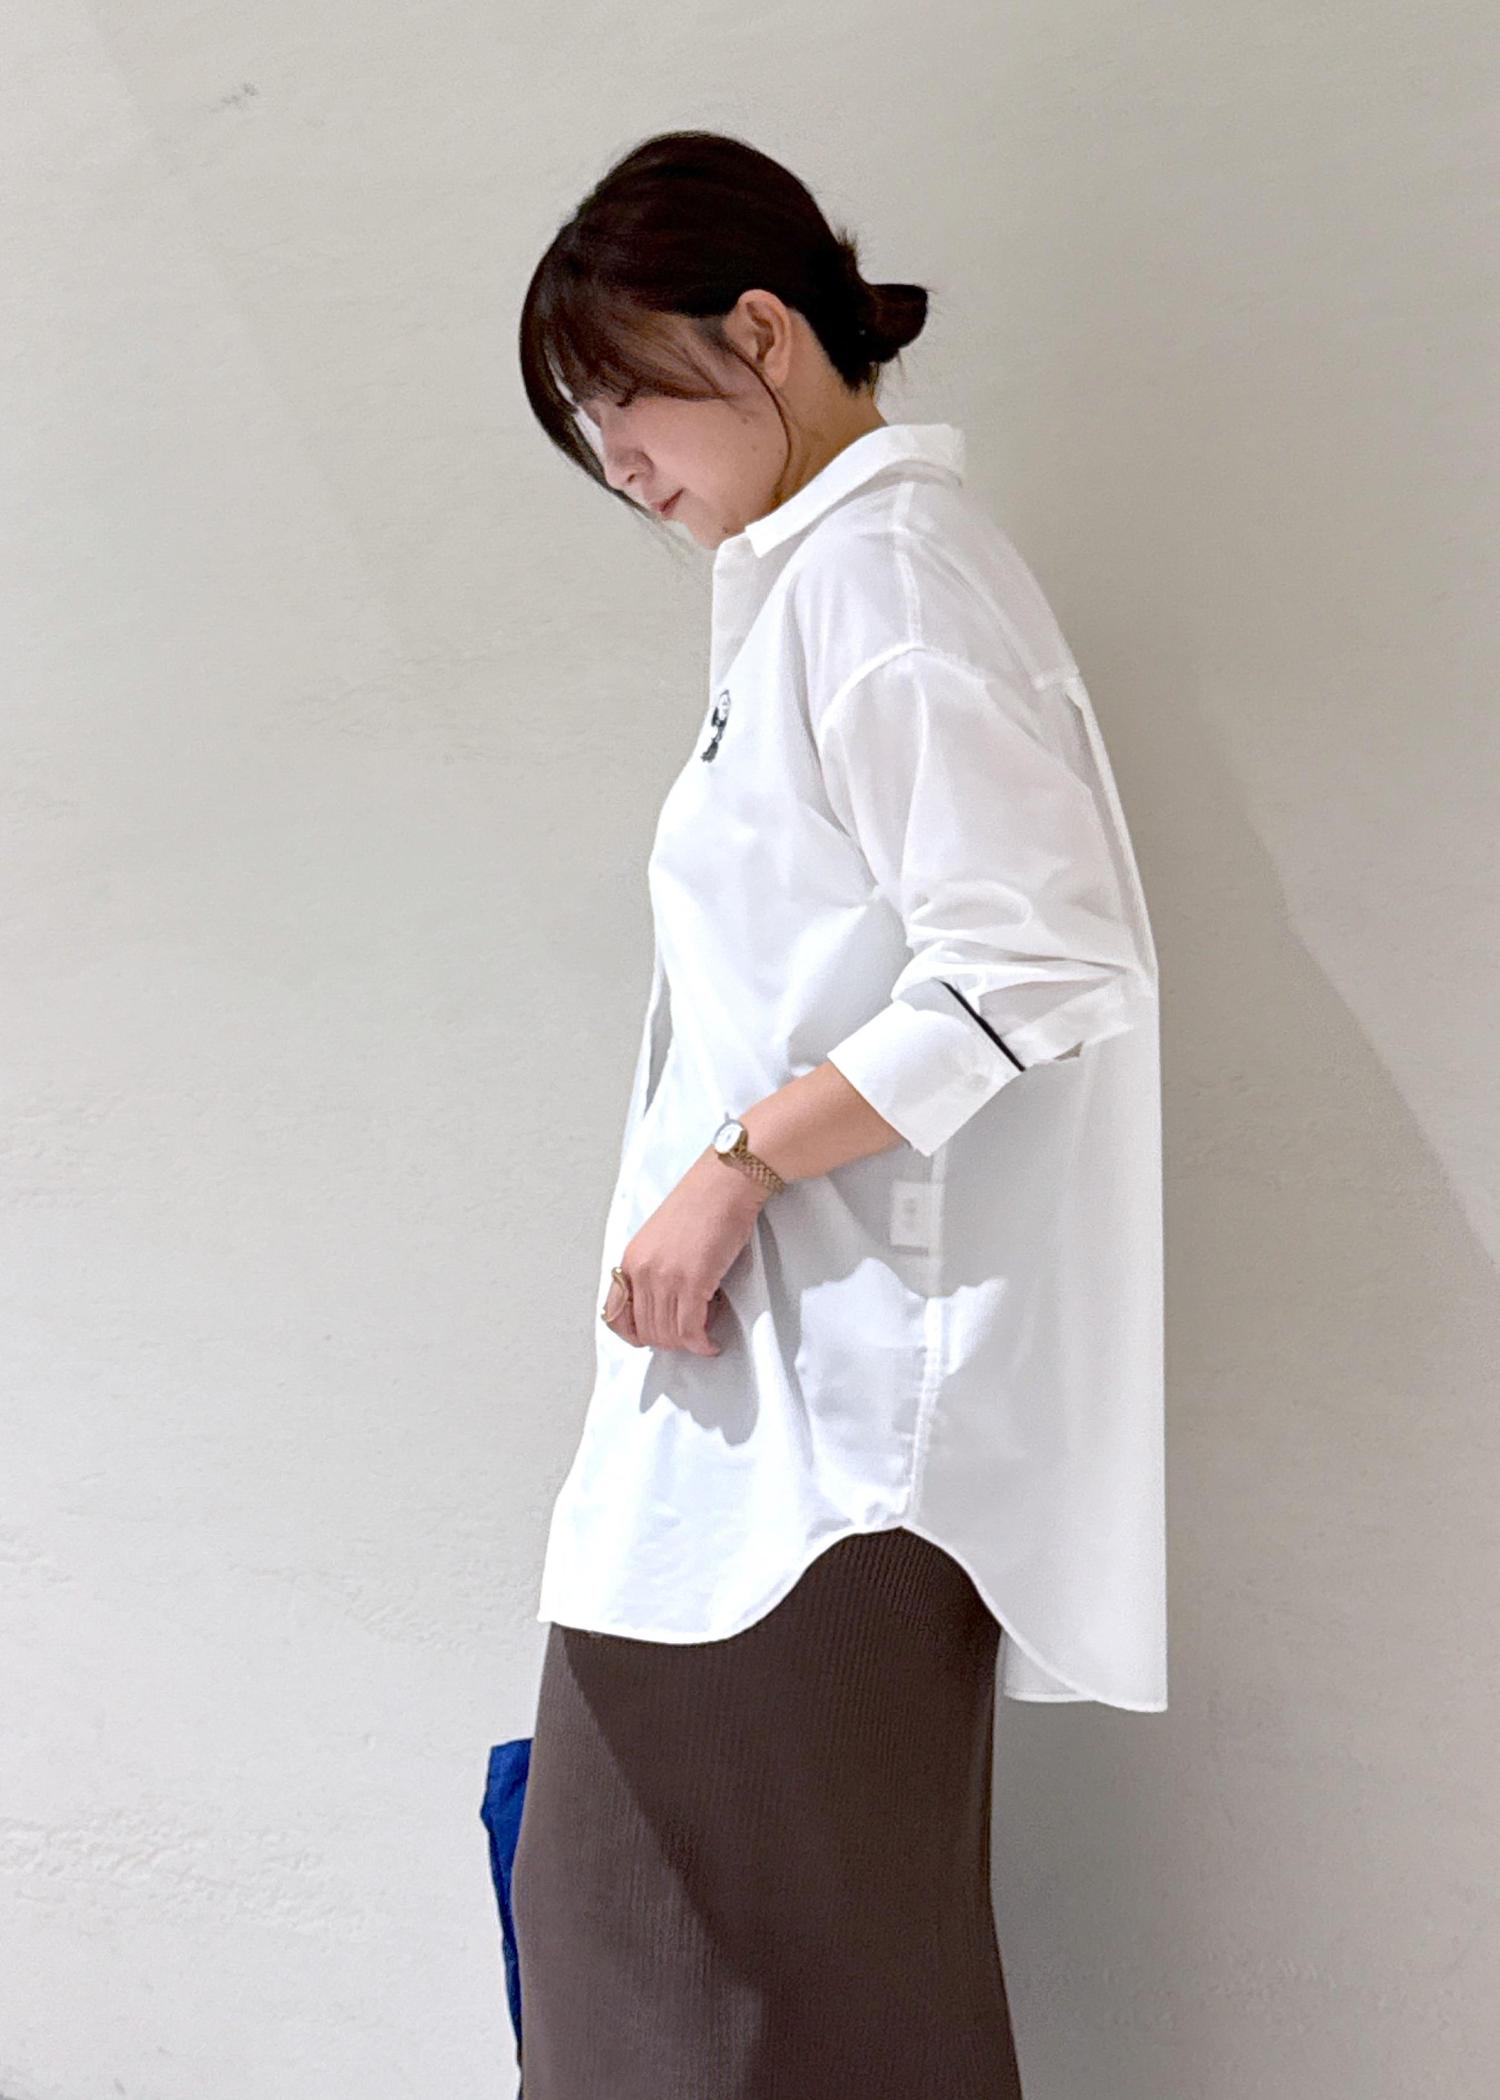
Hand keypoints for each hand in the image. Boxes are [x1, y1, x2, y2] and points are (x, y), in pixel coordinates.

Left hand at [601, 1148, 768, 1353]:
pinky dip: (701, 1344)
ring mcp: (666, 1277)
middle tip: (690, 1336)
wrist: (724, 1183)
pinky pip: (691, 1330)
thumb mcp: (661, 1238)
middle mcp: (643, 1270)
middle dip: (670, 1342)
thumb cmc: (702, 1204)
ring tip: (704, 1334)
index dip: (635, 1335)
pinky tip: (710, 1343)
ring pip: (669, 1335)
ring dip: (688, 1344)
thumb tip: (666, 1305)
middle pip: (647, 1330)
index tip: (654, 1337)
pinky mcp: (693, 1281)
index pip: (615, 1316)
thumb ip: (655, 1270)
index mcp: (631, 1259)